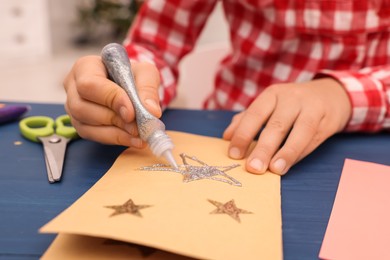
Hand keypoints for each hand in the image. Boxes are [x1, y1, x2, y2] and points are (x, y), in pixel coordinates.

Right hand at [64, 55, 161, 146]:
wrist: (131, 86)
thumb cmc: (133, 75)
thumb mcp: (145, 72)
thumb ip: (148, 88)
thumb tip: (150, 111)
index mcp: (85, 67)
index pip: (89, 84)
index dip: (110, 99)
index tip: (132, 112)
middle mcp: (73, 87)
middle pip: (82, 107)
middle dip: (114, 119)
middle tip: (139, 126)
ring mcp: (74, 108)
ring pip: (86, 125)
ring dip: (116, 132)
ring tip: (140, 134)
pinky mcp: (82, 126)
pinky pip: (94, 136)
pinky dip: (117, 139)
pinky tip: (134, 140)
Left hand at [223, 78, 351, 174]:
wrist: (331, 94)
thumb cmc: (291, 104)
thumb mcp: (269, 105)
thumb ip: (247, 119)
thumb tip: (226, 137)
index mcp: (272, 95)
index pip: (255, 114)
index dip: (243, 134)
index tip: (233, 154)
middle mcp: (292, 99)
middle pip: (276, 125)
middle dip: (263, 148)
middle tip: (253, 168)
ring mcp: (312, 109)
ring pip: (299, 132)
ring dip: (286, 153)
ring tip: (274, 170)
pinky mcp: (328, 121)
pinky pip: (313, 139)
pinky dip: (300, 153)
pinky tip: (289, 165)